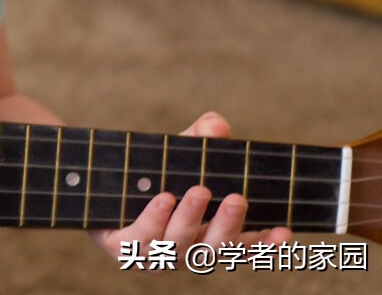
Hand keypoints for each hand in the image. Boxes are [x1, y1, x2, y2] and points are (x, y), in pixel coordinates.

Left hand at [90, 112, 292, 269]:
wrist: (95, 180)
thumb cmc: (150, 171)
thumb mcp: (178, 152)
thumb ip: (200, 138)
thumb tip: (217, 126)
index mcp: (206, 237)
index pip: (243, 247)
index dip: (266, 244)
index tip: (286, 230)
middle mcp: (183, 252)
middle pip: (213, 249)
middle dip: (227, 225)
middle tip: (237, 198)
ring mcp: (153, 255)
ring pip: (177, 244)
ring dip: (190, 218)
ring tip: (198, 190)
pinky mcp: (122, 249)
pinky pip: (141, 239)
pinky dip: (154, 219)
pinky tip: (164, 198)